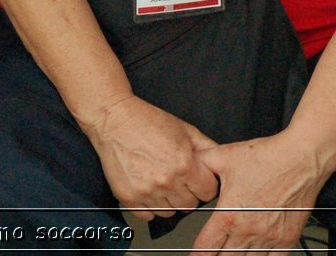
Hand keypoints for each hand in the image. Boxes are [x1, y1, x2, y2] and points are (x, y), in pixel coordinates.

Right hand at [81, 95, 218, 219]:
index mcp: (184, 164)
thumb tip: (221, 164)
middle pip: (190, 205)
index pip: (208, 192)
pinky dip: (149, 207)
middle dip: (187, 193)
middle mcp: (166, 181)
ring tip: (160, 181)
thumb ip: (207, 148)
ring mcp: (146, 192)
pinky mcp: (129, 198)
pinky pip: (148, 216)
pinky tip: (147, 189)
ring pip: (169, 213)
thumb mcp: (185, 129)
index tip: (195, 178)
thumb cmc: (146, 121)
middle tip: (176, 178)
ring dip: (168, 201)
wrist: (113, 119)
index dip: (203, 184)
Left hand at [191, 135, 325, 254]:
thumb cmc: (266, 157)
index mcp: (229, 215)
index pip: (206, 247)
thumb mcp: (222, 156)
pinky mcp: (287, 239)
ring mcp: (269, 238)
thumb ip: (200, 165)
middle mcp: (248, 231)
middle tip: (213, 251)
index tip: (196, 254)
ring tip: (232, 251)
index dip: (198, 253)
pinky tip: (255, 254)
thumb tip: (189, 169)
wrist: (300, 159)